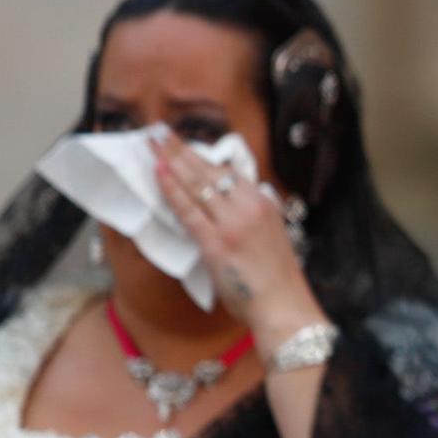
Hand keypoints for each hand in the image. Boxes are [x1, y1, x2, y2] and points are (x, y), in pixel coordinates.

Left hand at [151, 130, 326, 346]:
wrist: (285, 307)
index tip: (185, 144)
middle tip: (159, 130)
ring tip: (152, 142)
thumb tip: (231, 212)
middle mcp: (250, 207)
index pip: (229, 172)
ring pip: (197, 184)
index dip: (202, 157)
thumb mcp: (272, 239)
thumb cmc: (278, 282)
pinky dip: (172, 189)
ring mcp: (233, 223)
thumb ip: (252, 221)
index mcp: (265, 204)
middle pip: (209, 170)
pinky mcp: (217, 242)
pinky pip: (188, 210)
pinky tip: (158, 173)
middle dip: (182, 148)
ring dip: (171, 160)